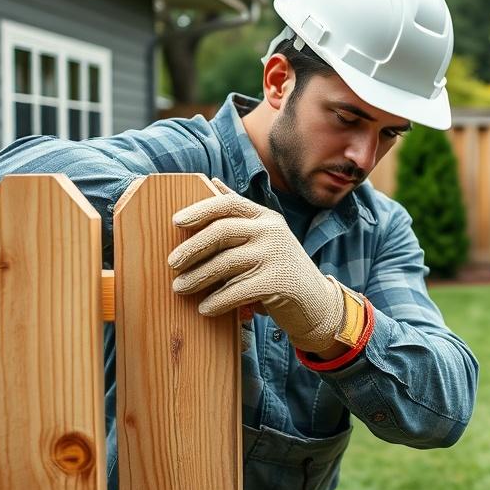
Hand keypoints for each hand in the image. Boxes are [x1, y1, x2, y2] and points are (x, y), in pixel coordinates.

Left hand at [167, 178, 344, 352]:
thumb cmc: (281, 268)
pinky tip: (204, 308)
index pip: (228, 204)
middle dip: (192, 248)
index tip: (176, 222)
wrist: (317, 302)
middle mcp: (271, 231)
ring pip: (225, 263)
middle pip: (221, 231)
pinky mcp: (277, 283)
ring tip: (179, 288)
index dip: (199, 211)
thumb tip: (212, 181)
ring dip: (197, 277)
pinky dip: (216, 301)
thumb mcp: (266, 235)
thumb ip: (240, 214)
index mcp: (265, 217)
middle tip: (172, 263)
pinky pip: (236, 290)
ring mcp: (276, 256)